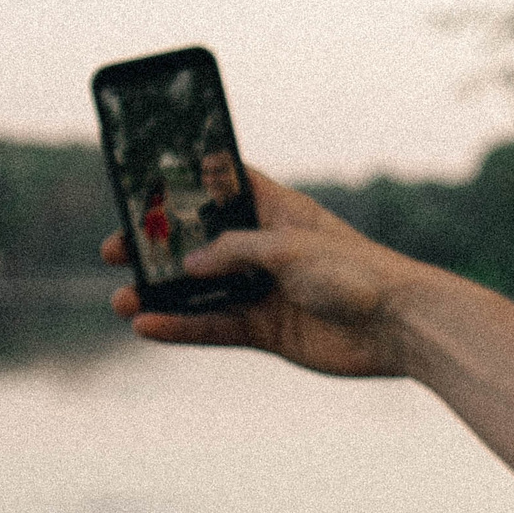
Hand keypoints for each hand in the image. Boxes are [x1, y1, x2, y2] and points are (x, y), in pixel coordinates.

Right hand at [101, 167, 428, 376]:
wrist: (399, 327)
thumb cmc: (355, 271)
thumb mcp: (287, 247)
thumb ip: (234, 251)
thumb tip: (188, 265)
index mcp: (279, 212)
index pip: (228, 187)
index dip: (190, 182)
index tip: (146, 181)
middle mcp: (268, 250)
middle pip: (202, 244)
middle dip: (159, 247)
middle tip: (114, 250)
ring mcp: (267, 291)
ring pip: (202, 292)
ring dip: (162, 295)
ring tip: (121, 299)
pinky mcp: (270, 331)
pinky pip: (217, 327)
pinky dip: (184, 328)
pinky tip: (148, 328)